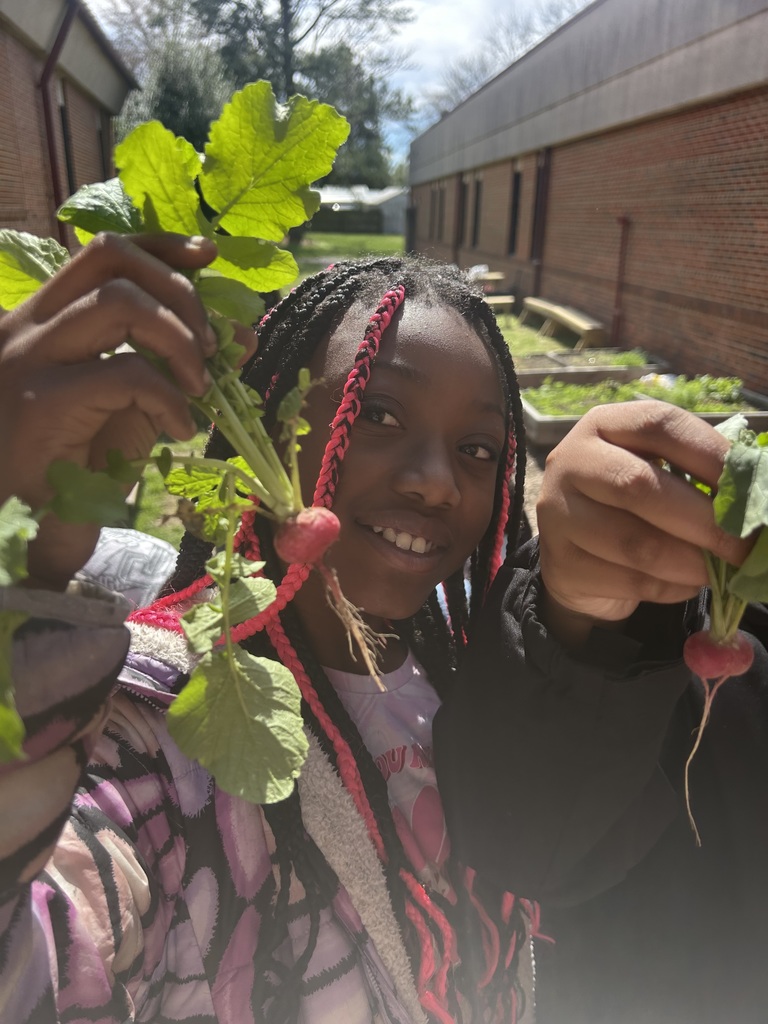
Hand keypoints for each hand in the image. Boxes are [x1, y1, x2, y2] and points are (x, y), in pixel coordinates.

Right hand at [0, 232, 255, 589]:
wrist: (23, 534)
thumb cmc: (75, 469)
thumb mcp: (132, 405)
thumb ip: (175, 364)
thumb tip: (243, 333)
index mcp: (44, 321)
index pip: (102, 252)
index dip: (159, 245)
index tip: (206, 256)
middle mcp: (27, 327)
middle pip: (110, 259)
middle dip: (178, 291)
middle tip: (211, 344)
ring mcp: (28, 359)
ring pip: (119, 303)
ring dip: (179, 339)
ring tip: (199, 385)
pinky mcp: (42, 400)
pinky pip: (126, 372)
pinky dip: (170, 397)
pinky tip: (181, 428)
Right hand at [536, 401, 749, 644]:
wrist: (579, 556)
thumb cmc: (635, 507)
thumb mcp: (662, 474)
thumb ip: (701, 476)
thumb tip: (759, 494)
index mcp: (604, 425)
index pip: (659, 424)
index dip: (711, 453)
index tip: (753, 485)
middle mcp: (570, 461)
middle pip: (638, 486)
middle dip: (705, 520)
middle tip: (747, 546)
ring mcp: (557, 514)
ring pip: (635, 542)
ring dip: (691, 562)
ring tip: (721, 571)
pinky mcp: (560, 563)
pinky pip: (627, 580)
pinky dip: (670, 588)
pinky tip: (687, 584)